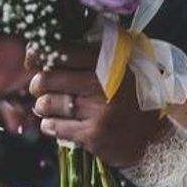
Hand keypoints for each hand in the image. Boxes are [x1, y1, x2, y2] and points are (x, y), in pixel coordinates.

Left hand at [30, 44, 164, 167]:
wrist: (154, 136)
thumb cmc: (130, 96)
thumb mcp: (119, 65)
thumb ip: (88, 52)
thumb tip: (39, 51)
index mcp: (108, 60)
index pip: (61, 50)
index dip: (38, 53)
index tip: (32, 58)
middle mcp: (103, 82)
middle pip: (46, 78)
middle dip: (37, 83)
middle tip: (40, 86)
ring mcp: (99, 110)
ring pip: (46, 104)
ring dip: (44, 106)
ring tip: (51, 106)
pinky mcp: (94, 134)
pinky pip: (55, 127)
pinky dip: (51, 124)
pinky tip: (57, 122)